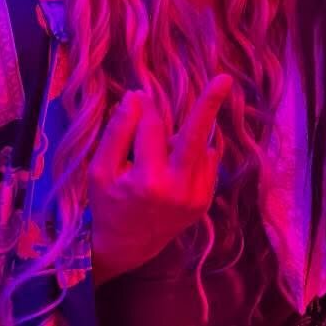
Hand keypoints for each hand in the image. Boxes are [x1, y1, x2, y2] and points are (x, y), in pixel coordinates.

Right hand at [88, 74, 233, 282]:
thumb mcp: (100, 171)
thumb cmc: (108, 205)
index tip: (137, 94)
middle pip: (194, 136)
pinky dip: (193, 153)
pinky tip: (173, 166)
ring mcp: (197, 196)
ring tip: (159, 156)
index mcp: (148, 181)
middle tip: (225, 79)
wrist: (128, 246)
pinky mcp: (206, 200)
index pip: (152, 128)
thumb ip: (117, 133)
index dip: (143, 108)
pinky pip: (206, 161)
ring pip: (199, 146)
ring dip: (183, 137)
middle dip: (209, 104)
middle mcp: (179, 189)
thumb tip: (136, 97)